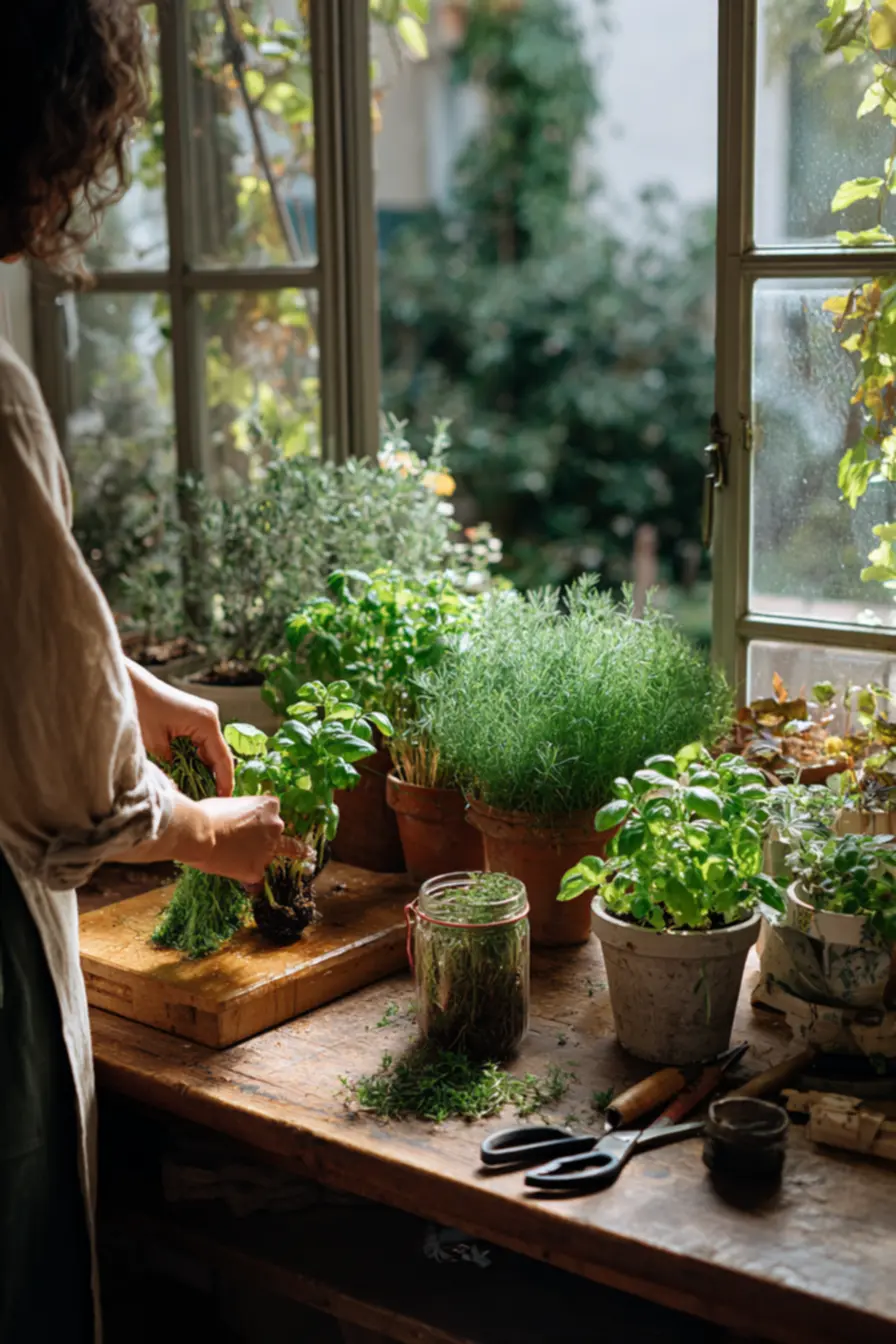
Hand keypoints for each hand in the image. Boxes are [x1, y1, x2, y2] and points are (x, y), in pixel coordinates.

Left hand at [127, 661, 233, 796]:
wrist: (129, 685)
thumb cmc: (141, 708)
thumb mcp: (156, 744)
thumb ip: (172, 768)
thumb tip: (179, 790)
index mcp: (207, 723)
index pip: (223, 759)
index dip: (224, 783)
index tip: (223, 801)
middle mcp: (211, 718)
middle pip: (218, 755)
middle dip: (213, 778)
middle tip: (206, 800)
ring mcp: (204, 716)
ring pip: (209, 750)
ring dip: (203, 769)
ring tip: (197, 790)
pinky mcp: (195, 717)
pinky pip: (201, 743)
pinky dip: (195, 758)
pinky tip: (188, 773)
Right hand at [186, 796, 312, 884]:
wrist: (200, 834)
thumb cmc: (209, 814)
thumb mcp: (233, 803)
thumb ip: (245, 813)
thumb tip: (241, 821)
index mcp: (270, 806)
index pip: (272, 814)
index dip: (261, 820)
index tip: (252, 825)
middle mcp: (276, 827)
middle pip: (276, 835)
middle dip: (265, 840)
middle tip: (248, 844)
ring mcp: (269, 850)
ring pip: (266, 856)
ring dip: (255, 856)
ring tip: (233, 856)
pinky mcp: (258, 870)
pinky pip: (254, 872)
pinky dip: (245, 872)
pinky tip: (230, 867)